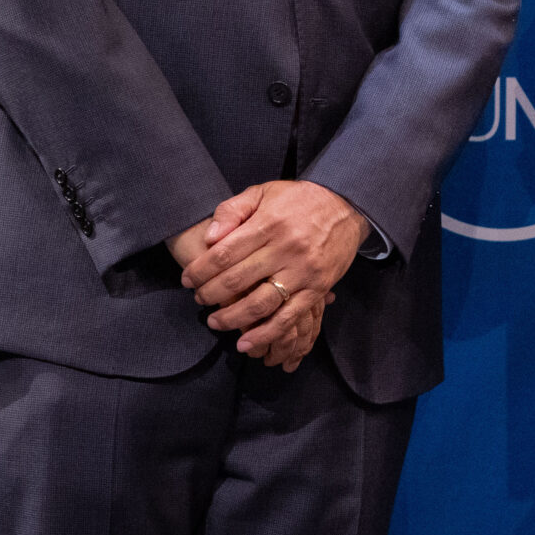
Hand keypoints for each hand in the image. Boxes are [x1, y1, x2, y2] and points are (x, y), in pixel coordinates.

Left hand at [176, 180, 368, 369]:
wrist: (347, 205)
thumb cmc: (299, 199)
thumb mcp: (263, 192)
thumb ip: (232, 210)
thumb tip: (209, 238)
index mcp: (268, 223)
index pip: (224, 252)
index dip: (200, 270)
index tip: (187, 279)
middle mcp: (285, 248)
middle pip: (237, 280)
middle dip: (210, 294)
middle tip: (199, 299)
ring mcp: (303, 271)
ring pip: (260, 304)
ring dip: (232, 318)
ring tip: (215, 322)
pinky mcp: (318, 288)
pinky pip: (289, 317)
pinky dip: (266, 334)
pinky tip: (246, 343)